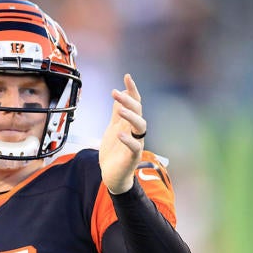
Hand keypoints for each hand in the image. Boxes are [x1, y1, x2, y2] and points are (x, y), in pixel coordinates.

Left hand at [99, 74, 146, 193]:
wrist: (112, 175)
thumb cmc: (114, 152)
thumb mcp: (113, 128)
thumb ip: (116, 113)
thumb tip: (118, 95)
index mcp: (130, 123)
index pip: (135, 103)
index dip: (132, 90)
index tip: (126, 76)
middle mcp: (135, 131)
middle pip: (138, 111)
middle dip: (129, 100)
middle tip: (116, 93)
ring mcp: (136, 143)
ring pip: (140, 126)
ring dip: (131, 116)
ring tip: (120, 110)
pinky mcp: (132, 157)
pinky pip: (134, 147)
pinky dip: (127, 139)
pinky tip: (119, 133)